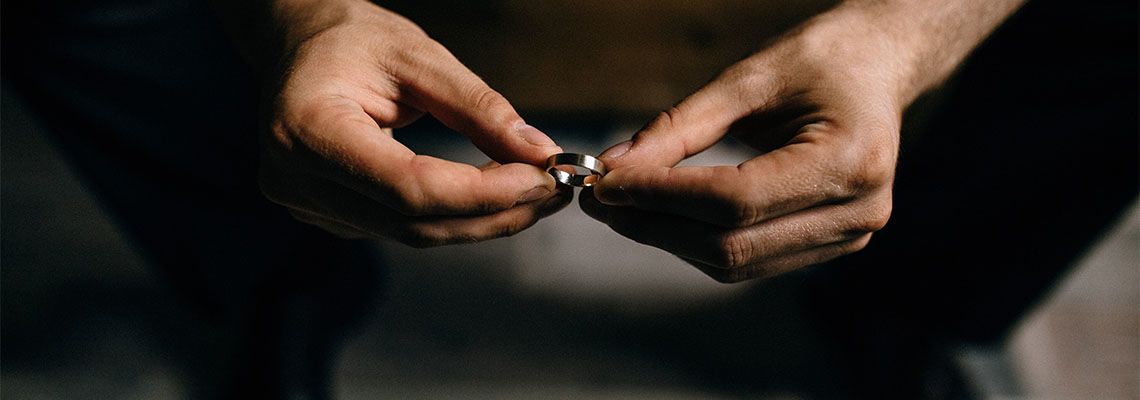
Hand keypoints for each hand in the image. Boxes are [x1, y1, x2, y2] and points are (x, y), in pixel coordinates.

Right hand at [258, 1, 569, 246]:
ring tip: (536, 193)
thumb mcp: (419, 55)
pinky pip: (401, 227)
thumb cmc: (354, 39)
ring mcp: (306, 204)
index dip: (483, 193)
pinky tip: (493, 196)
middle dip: (494, 213)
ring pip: (413, 233)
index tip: (543, 178)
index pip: (408, 186)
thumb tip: (540, 153)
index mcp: (308, 128)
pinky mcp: (327, 215)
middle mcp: (297, 178)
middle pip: (413, 221)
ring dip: (482, 221)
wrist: (299, 46)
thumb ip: (479, 108)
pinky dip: (454, 216)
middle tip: (554, 191)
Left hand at [580, 11, 914, 281]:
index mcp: (849, 161)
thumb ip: (679, 126)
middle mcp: (857, 212)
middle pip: (732, 244)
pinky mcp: (827, 245)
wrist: (876, 68)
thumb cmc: (818, 60)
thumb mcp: (748, 78)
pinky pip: (748, 261)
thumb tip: (614, 166)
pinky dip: (696, 241)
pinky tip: (661, 215)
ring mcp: (847, 237)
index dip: (663, 197)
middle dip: (654, 224)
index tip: (607, 183)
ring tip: (620, 206)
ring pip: (734, 263)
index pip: (736, 201)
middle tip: (599, 199)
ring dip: (668, 239)